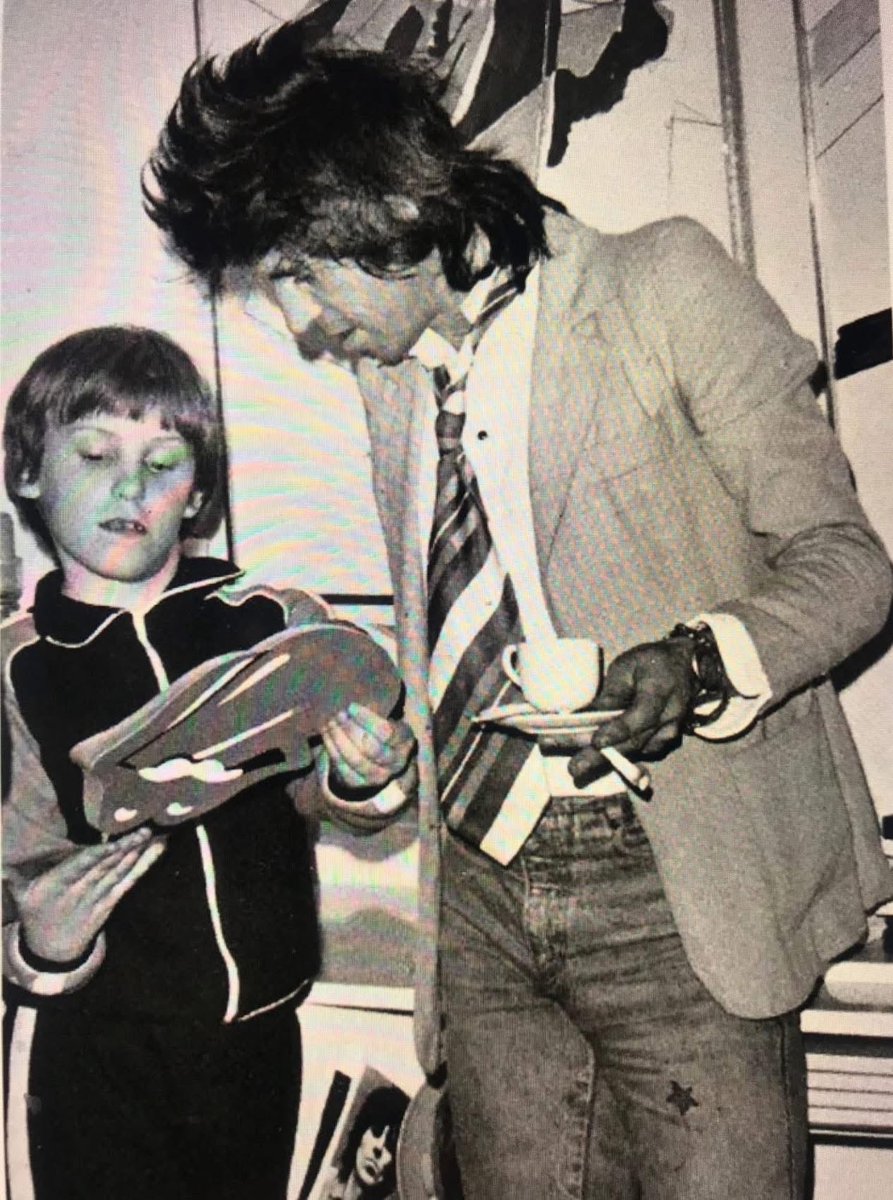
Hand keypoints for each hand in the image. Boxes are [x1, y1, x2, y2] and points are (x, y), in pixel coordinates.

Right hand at [9, 828, 165, 962]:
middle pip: (106, 866)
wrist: (52, 949)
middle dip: (126, 847)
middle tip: (145, 828)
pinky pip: (129, 882)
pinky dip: (144, 865)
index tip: (117, 839)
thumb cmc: (36, 912)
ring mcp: (98, 897)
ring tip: (154, 834)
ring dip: (139, 853)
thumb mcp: (21, 895)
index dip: (101, 853)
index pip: (82, 865)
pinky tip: (157, 849)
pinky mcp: (110, 902)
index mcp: (58, 885)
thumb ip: (14, 874)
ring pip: (120, 872)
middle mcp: (81, 891)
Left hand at [321, 703, 416, 793]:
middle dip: (351, 730)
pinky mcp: (359, 783)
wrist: (383, 758)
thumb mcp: (388, 719)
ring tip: (330, 723)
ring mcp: (378, 777)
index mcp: (405, 742)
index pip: (386, 732)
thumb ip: (374, 715)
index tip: (351, 707)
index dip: (366, 719)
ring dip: (339, 739)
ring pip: (355, 759)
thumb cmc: (383, 731)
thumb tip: (352, 710)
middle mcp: (396, 764)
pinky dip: (332, 749)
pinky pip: (343, 768)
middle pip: (371, 749)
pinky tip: (326, 735)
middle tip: (339, 715)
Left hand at [564, 639, 696, 786]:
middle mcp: (669, 718)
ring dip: (603, 759)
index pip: (640, 717)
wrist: (686, 667)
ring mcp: (669, 733)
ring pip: (633, 751)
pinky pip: (638, 752)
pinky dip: (616, 755)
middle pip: (633, 742)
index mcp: (660, 692)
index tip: (596, 742)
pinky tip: (593, 757)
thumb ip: (612, 693)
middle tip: (575, 768)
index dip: (618, 731)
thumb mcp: (627, 667)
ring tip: (576, 765)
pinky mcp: (664, 742)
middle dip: (601, 757)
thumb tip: (587, 716)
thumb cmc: (652, 663)